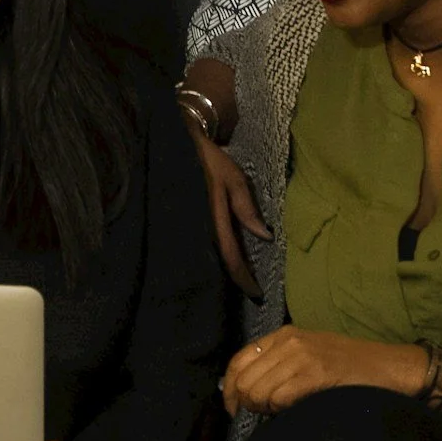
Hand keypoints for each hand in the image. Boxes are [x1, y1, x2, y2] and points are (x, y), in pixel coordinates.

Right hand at [185, 124, 268, 298]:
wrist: (176, 146)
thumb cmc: (209, 161)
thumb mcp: (234, 180)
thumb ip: (246, 208)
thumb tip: (265, 236)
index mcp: (213, 219)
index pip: (230, 257)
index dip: (243, 278)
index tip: (257, 294)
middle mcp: (200, 228)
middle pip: (218, 263)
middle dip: (235, 279)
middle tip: (252, 292)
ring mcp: (191, 227)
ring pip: (210, 256)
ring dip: (225, 269)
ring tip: (241, 279)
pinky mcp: (187, 222)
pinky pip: (205, 245)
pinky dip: (217, 255)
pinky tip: (224, 258)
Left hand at [221, 325, 426, 416]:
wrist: (392, 368)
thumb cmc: (351, 367)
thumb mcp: (309, 355)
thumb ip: (278, 365)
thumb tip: (245, 392)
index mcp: (284, 335)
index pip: (238, 360)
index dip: (230, 388)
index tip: (235, 408)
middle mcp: (289, 341)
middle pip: (244, 379)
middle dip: (247, 403)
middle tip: (263, 415)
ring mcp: (302, 356)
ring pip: (257, 391)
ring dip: (264, 409)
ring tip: (281, 412)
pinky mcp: (316, 374)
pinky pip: (278, 398)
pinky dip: (279, 410)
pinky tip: (293, 411)